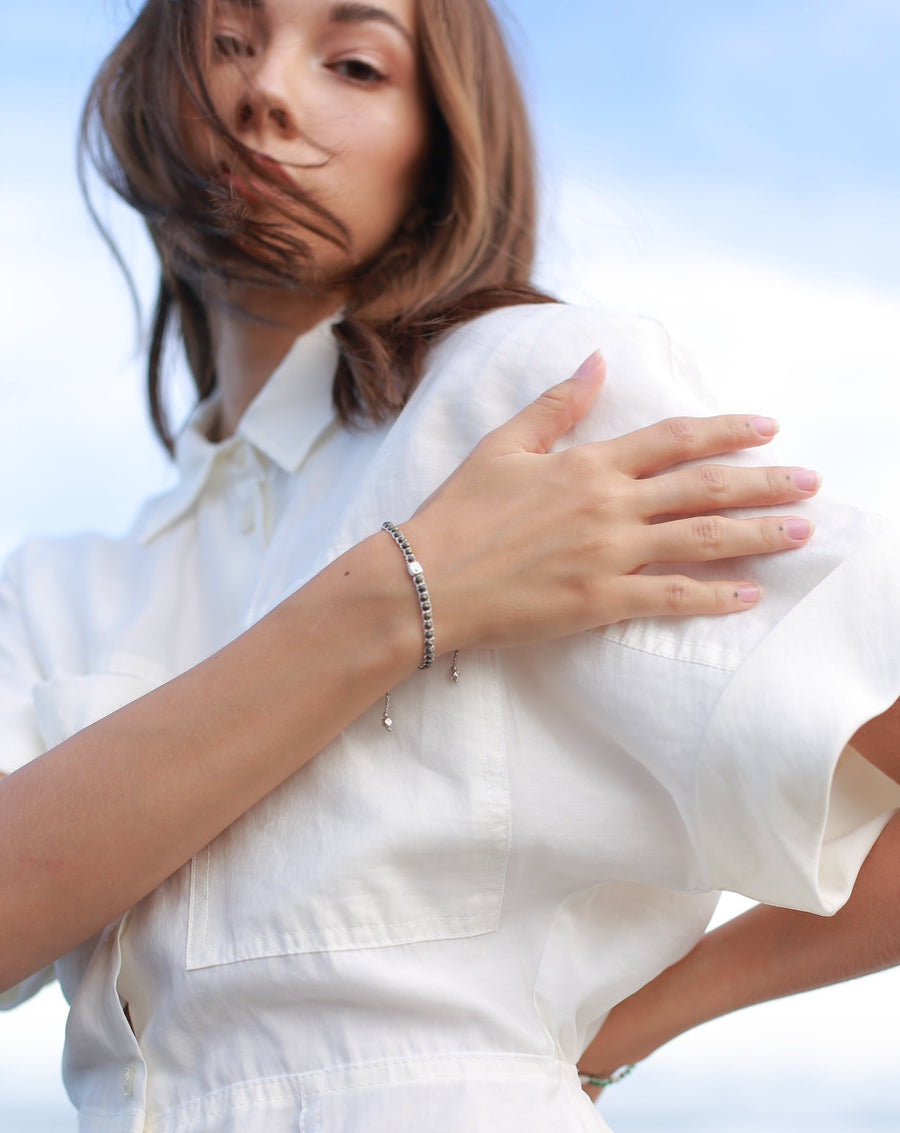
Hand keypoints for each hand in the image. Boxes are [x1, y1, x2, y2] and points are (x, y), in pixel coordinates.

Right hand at [404, 351, 818, 652]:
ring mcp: (609, 555)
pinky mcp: (600, 602)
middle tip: (810, 482)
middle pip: (704, 488)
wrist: (426, 580)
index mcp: (588, 464)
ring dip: (757, 534)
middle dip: (763, 483)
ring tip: (800, 531)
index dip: (725, 430)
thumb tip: (598, 360)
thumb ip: (558, 404)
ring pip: (700, 540)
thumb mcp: (503, 445)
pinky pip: (671, 598)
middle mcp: (609, 505)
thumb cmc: (458, 513)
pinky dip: (713, 597)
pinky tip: (749, 595)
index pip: (674, 439)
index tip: (767, 427)